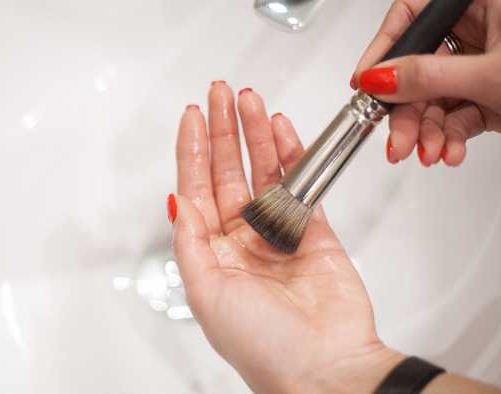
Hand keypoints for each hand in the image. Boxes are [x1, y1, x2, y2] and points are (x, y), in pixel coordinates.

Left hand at [170, 82, 402, 392]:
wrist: (324, 369)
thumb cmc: (263, 346)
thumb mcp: (206, 293)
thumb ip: (191, 242)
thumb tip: (176, 202)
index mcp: (212, 254)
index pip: (196, 189)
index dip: (192, 151)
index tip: (191, 117)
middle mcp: (243, 240)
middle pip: (228, 172)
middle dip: (222, 132)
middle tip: (219, 95)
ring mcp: (279, 234)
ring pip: (264, 172)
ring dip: (255, 135)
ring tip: (248, 101)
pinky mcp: (314, 233)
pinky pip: (301, 185)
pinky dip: (293, 157)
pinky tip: (281, 132)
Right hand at [351, 0, 500, 166]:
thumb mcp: (490, 73)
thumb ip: (431, 76)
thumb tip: (379, 78)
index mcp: (478, 6)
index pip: (410, 17)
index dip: (383, 48)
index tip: (365, 81)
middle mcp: (475, 33)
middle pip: (415, 69)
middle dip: (406, 112)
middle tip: (398, 138)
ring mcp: (478, 67)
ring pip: (431, 100)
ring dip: (425, 132)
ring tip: (428, 153)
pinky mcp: (484, 96)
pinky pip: (453, 117)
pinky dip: (447, 138)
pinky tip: (449, 152)